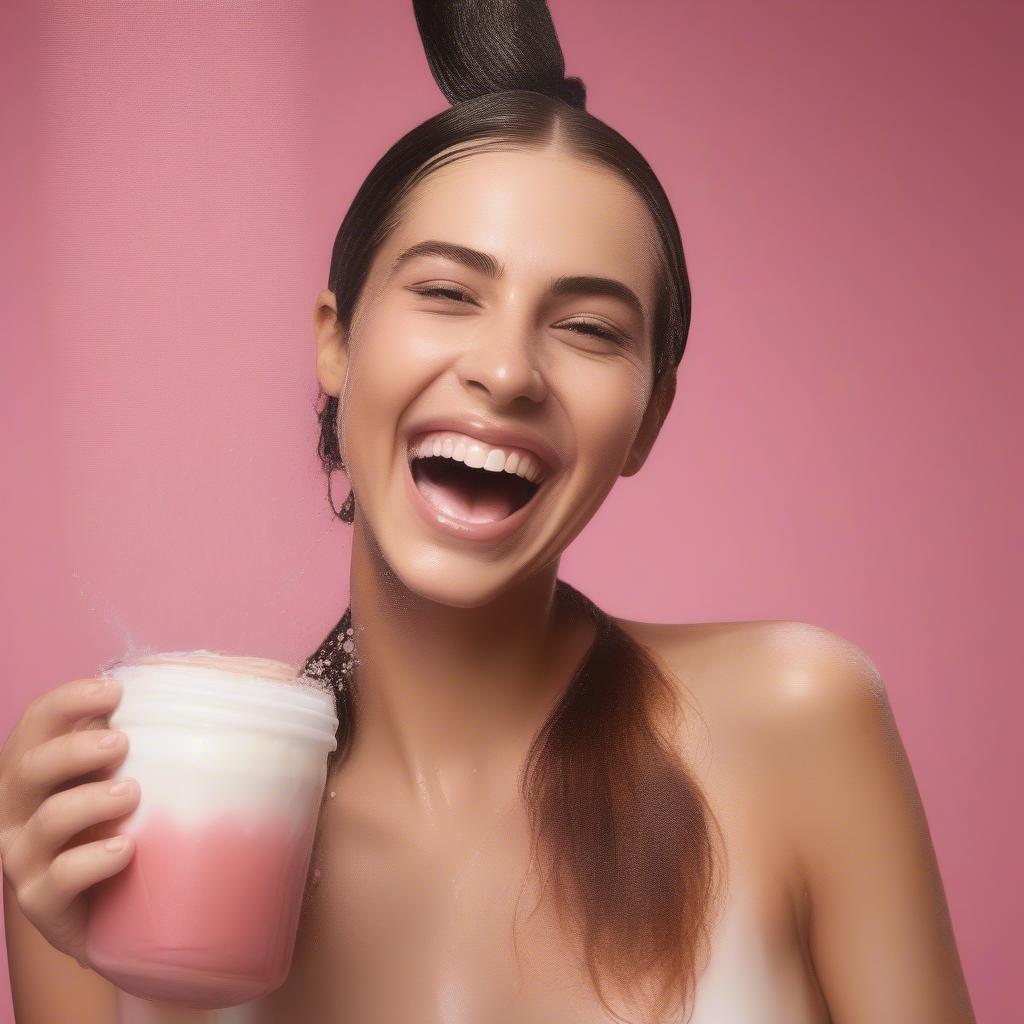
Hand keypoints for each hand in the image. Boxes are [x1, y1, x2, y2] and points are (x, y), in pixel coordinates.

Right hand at [0, 676, 139, 967]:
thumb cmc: (117, 824)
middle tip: (121, 744)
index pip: (37, 722)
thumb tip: (198, 698)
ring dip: (89, 802)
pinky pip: (58, 878)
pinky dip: (92, 860)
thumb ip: (138, 742)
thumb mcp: (123, 775)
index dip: (68, 700)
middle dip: (74, 749)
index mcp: (37, 767)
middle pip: (30, 767)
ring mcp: (24, 856)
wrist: (107, 910)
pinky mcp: (41, 901)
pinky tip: (126, 848)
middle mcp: (19, 809)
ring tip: (132, 794)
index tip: (114, 691)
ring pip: (45, 821)